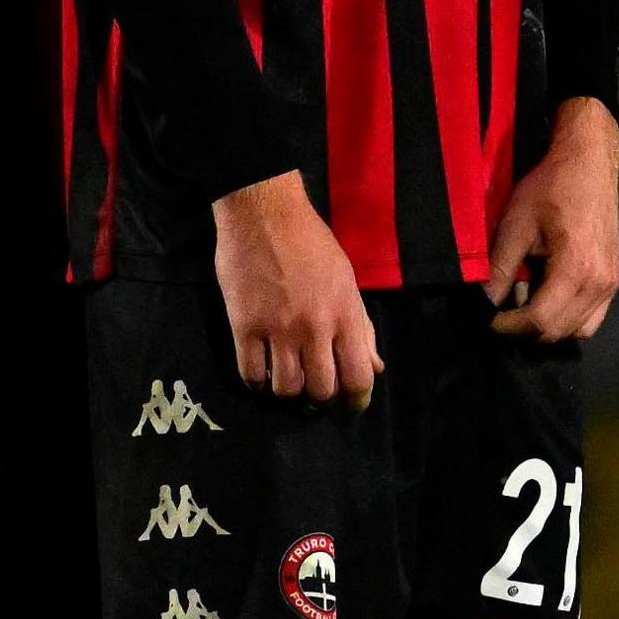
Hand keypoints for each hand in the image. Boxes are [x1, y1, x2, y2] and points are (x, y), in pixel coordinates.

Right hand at [212, 171, 378, 406]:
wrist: (263, 212)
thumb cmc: (311, 242)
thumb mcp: (346, 280)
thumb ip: (361, 326)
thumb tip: (375, 366)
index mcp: (344, 314)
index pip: (358, 377)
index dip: (356, 401)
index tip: (349, 406)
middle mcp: (313, 326)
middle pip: (321, 390)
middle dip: (321, 397)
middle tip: (314, 388)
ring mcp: (276, 328)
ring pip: (286, 388)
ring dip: (288, 391)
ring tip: (287, 377)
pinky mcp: (243, 325)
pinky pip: (251, 374)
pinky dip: (257, 381)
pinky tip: (261, 371)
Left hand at [485, 98, 618, 339]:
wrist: (589, 163)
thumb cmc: (552, 187)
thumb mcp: (516, 223)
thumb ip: (500, 268)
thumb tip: (482, 302)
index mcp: (576, 270)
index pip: (539, 321)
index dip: (508, 326)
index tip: (487, 318)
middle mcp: (600, 285)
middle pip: (558, 332)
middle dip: (525, 329)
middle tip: (501, 310)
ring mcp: (610, 284)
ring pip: (577, 330)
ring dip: (548, 326)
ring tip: (524, 302)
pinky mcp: (613, 280)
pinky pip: (591, 318)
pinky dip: (568, 318)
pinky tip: (548, 297)